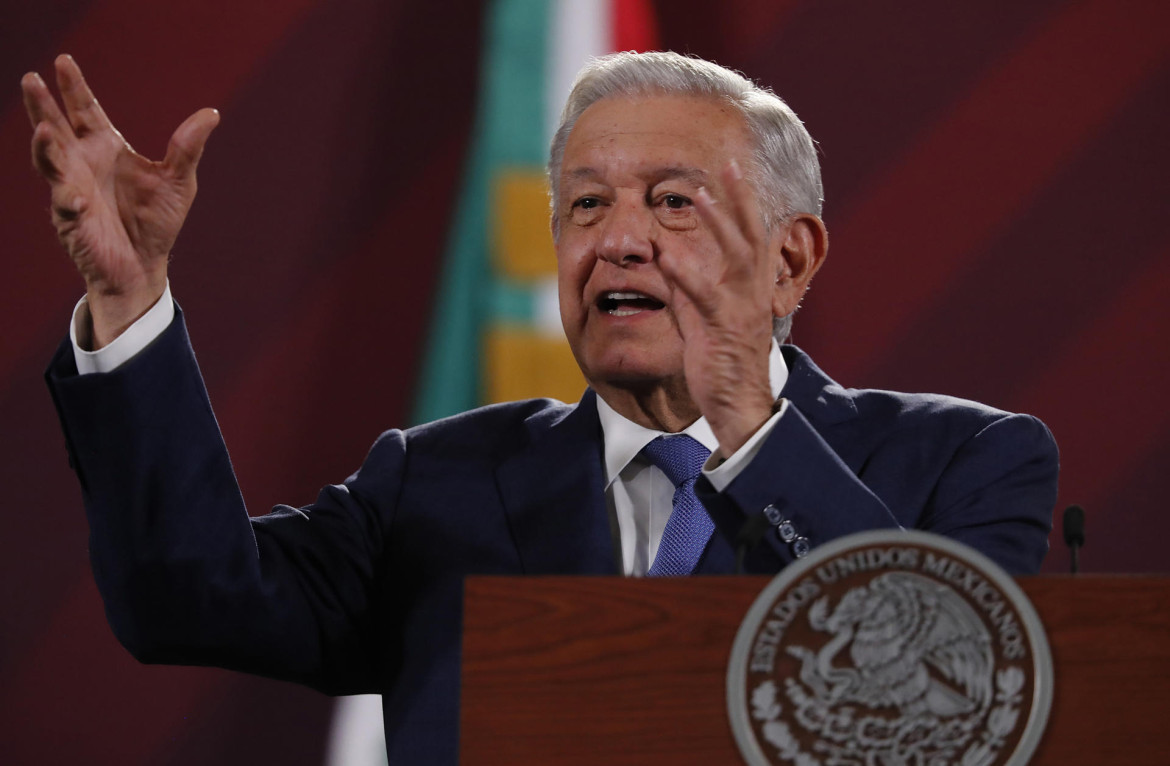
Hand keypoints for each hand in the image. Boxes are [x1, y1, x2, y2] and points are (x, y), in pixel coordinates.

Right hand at [22, 54, 218, 347]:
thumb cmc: (156, 221)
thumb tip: (212, 113)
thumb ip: (188, 147)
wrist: (145, 265)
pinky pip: (65, 205)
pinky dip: (67, 198)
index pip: (85, 110)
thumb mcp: (178, 181)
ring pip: (49, 161)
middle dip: (42, 105)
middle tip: (31, 79)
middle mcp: (83, 163)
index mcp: (105, 147)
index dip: (74, 87)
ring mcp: (72, 189)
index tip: (64, 61)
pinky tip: (74, 197)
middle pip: (56, 126)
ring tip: (42, 127)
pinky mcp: (72, 219)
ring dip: (43, 145)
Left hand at [658, 159, 778, 457]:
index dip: (743, 203)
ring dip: (717, 223)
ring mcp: (741, 308)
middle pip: (750, 235)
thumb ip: (685, 287)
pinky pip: (704, 293)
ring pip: (735, 256)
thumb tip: (665, 258)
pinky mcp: (722, 328)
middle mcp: (752, 293)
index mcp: (750, 289)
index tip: (733, 169)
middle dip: (740, 198)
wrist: (737, 406)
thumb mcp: (698, 317)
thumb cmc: (719, 363)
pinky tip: (666, 251)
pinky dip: (685, 269)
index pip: (750, 237)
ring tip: (698, 194)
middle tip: (729, 164)